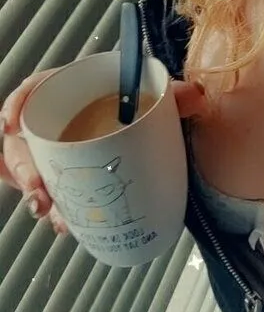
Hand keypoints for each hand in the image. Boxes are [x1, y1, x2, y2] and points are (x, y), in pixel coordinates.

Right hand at [0, 71, 207, 234]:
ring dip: (36, 194)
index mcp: (74, 90)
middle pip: (26, 140)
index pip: (35, 89)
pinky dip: (48, 206)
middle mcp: (60, 119)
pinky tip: (60, 221)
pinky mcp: (67, 174)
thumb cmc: (146, 105)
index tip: (11, 123)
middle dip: (23, 169)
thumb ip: (177, 95)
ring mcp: (59, 149)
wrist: (155, 129)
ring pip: (33, 171)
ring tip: (53, 214)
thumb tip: (197, 95)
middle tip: (38, 190)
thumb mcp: (161, 98)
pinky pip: (47, 189)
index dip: (18, 104)